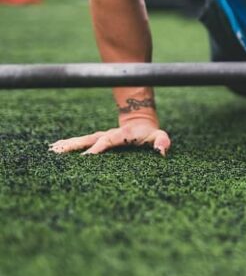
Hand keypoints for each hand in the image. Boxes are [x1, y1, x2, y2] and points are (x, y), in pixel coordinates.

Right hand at [49, 117, 170, 156]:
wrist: (140, 119)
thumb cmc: (149, 132)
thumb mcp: (158, 135)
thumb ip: (162, 141)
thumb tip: (162, 150)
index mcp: (121, 135)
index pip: (108, 141)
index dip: (99, 147)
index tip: (87, 156)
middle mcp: (108, 135)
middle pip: (90, 139)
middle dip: (76, 145)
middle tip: (60, 150)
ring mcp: (101, 137)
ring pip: (83, 140)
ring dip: (69, 144)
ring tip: (53, 148)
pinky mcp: (96, 140)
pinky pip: (82, 142)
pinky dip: (69, 144)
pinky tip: (56, 148)